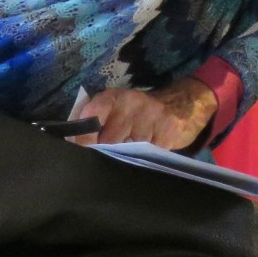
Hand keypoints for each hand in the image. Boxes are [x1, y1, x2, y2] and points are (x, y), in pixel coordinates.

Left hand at [70, 78, 217, 150]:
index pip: (91, 117)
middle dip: (108, 153)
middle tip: (109, 160)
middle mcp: (131, 101)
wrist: (182, 102)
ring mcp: (152, 114)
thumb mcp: (116, 109)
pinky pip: (152, 152)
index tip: (84, 155)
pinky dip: (148, 157)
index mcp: (112, 96)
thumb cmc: (140, 112)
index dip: (85, 140)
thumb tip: (75, 147)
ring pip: (131, 149)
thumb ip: (95, 124)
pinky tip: (149, 153)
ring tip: (131, 156)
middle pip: (110, 139)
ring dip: (130, 157)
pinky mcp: (169, 128)